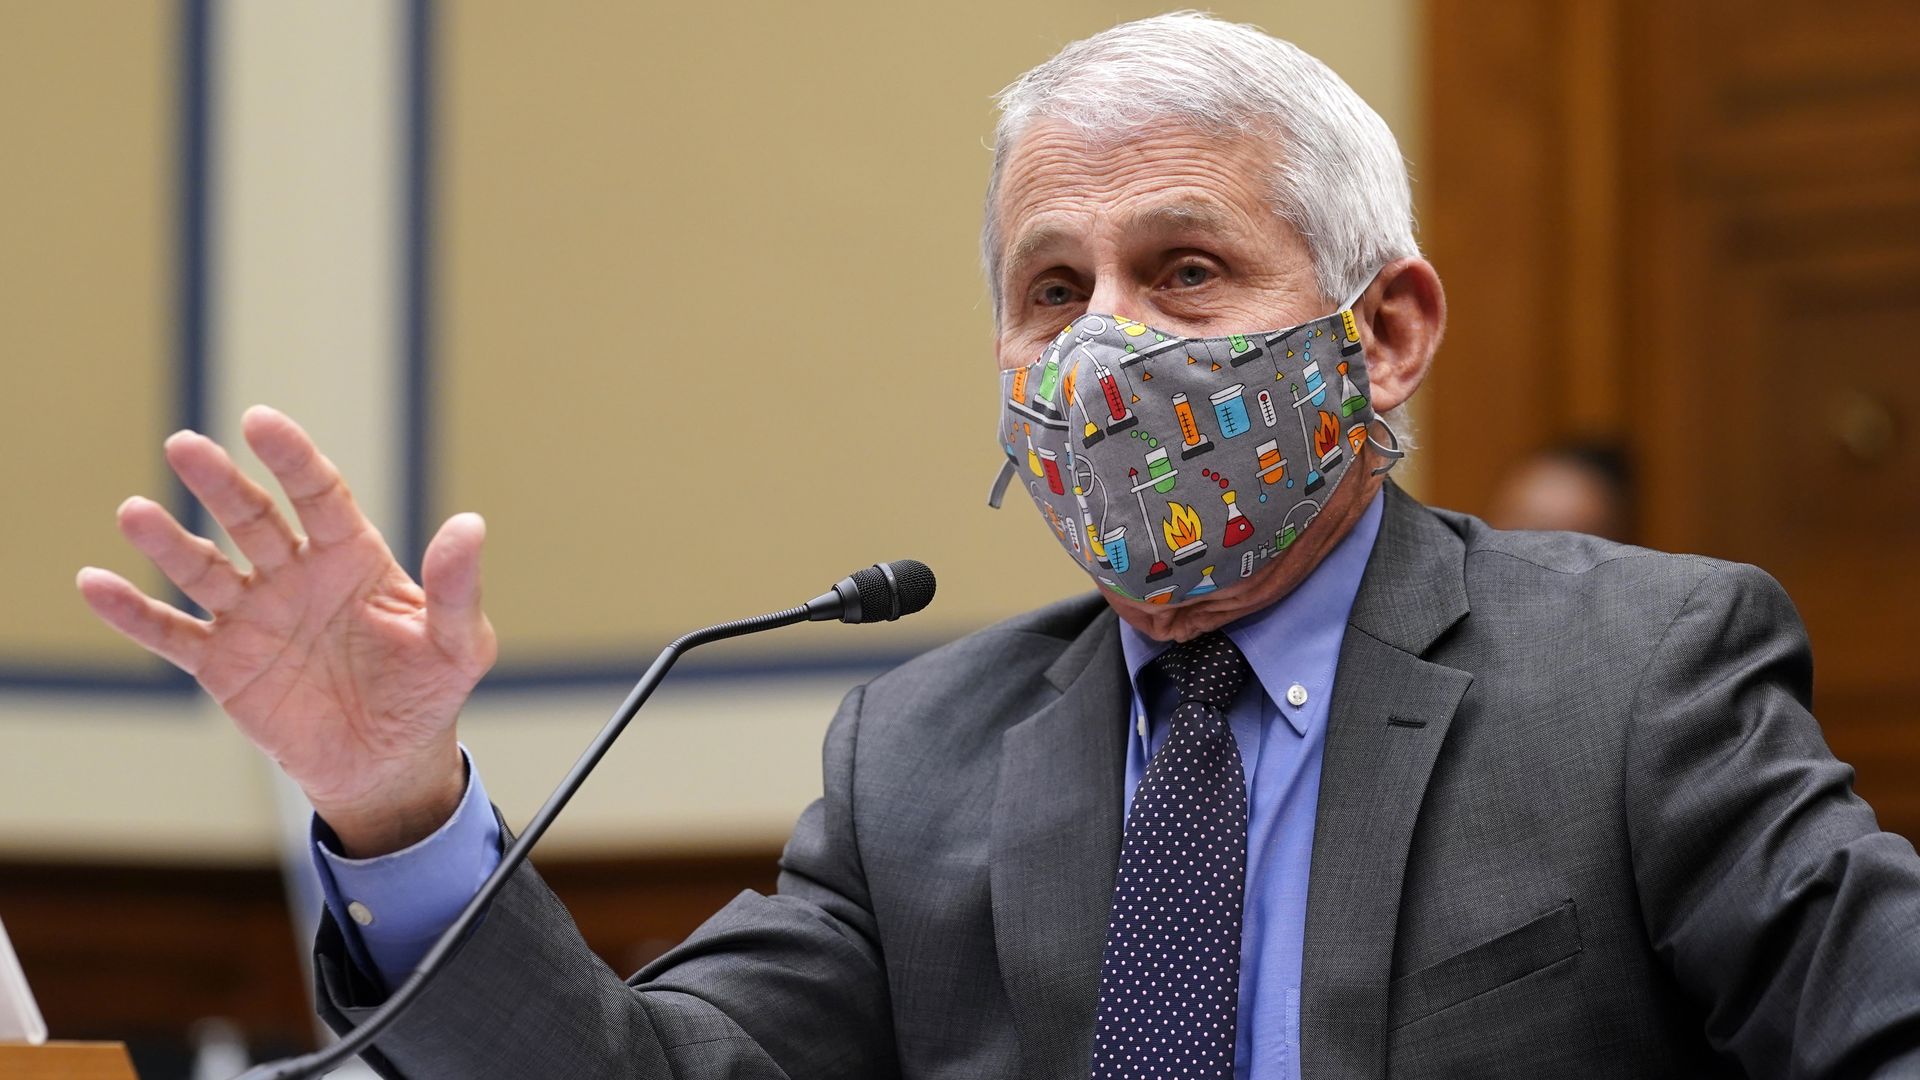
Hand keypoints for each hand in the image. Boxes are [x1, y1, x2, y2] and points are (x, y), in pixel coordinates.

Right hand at [76, 406, 497, 855]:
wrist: (386, 762)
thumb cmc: (426, 692)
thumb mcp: (456, 645)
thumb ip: (456, 588)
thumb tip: (471, 524)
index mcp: (352, 558)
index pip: (320, 495)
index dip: (292, 458)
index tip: (260, 422)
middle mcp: (296, 575)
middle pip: (253, 519)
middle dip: (221, 484)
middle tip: (185, 446)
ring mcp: (255, 616)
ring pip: (205, 568)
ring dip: (169, 542)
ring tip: (135, 512)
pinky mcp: (223, 664)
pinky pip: (173, 633)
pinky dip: (134, 612)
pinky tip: (95, 584)